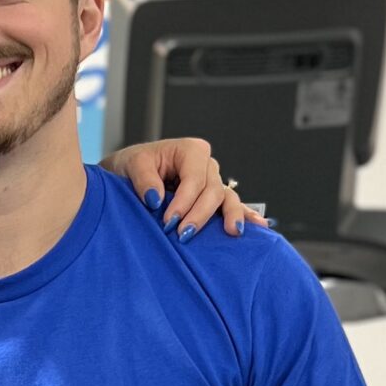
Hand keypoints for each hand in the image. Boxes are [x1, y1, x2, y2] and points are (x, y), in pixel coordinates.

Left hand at [102, 137, 266, 239]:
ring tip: (232, 232)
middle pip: (212, 190)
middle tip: (183, 235)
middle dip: (199, 214)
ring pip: (227, 198)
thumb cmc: (132, 166)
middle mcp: (206, 165)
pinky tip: (258, 226)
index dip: (184, 201)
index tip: (169, 221)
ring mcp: (213, 181)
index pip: (194, 178)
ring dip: (229, 216)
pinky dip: (244, 215)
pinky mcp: (213, 198)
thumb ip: (144, 179)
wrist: (128, 176)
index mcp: (190, 150)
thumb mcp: (132, 164)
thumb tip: (155, 198)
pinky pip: (231, 206)